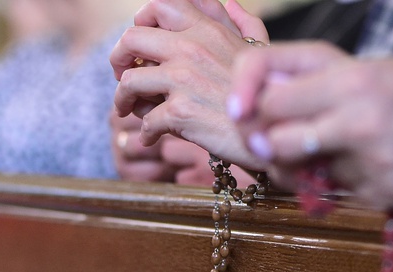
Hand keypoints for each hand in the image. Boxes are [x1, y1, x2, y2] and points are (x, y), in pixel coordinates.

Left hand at [110, 0, 268, 168]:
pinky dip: (144, 133)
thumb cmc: (268, 96)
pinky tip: (151, 138)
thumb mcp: (261, 52)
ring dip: (123, 99)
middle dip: (118, 58)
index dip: (141, 20)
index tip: (141, 43)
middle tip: (122, 75)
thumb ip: (246, 25)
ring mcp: (184, 80)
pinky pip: (146, 121)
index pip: (160, 5)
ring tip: (127, 110)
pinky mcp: (180, 112)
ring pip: (130, 81)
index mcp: (208, 31)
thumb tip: (231, 4)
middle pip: (131, 38)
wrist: (273, 133)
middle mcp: (192, 48)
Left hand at [229, 42, 392, 208]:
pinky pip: (337, 195)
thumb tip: (259, 102)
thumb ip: (314, 78)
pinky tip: (371, 166)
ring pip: (300, 174)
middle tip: (277, 139)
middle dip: (269, 141)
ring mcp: (373, 164)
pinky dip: (342, 183)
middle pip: (274, 141)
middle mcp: (359, 120)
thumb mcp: (370, 64)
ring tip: (329, 151)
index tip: (244, 114)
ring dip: (302, 166)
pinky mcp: (385, 196)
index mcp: (353, 78)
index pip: (270, 96)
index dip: (251, 104)